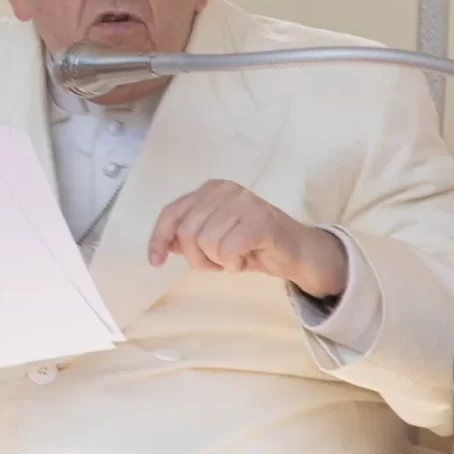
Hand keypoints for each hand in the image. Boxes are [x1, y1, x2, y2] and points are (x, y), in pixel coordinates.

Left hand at [147, 180, 346, 296]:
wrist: (298, 252)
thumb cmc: (253, 245)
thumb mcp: (214, 238)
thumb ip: (189, 235)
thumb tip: (165, 244)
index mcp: (210, 189)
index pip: (172, 213)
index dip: (159, 238)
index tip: (156, 262)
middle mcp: (225, 190)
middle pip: (187, 232)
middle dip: (197, 257)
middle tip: (217, 264)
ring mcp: (244, 202)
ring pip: (206, 242)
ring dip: (218, 262)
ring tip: (235, 259)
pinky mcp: (260, 220)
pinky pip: (228, 249)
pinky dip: (234, 263)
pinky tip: (246, 259)